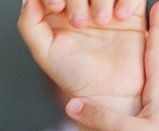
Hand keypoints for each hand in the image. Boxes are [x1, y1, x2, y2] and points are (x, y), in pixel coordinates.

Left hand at [19, 0, 148, 109]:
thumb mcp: (45, 53)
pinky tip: (120, 17)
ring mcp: (105, 6)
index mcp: (58, 12)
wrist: (112, 94)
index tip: (57, 7)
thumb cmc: (78, 78)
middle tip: (81, 22)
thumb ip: (29, 24)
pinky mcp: (129, 11)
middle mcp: (81, 5)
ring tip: (104, 22)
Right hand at [60, 2, 158, 130]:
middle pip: (153, 65)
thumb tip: (72, 104)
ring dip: (138, 72)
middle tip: (140, 25)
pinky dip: (130, 101)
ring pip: (146, 89)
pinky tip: (123, 105)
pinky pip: (138, 113)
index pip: (157, 51)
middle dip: (148, 43)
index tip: (157, 6)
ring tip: (129, 60)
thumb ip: (98, 117)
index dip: (156, 27)